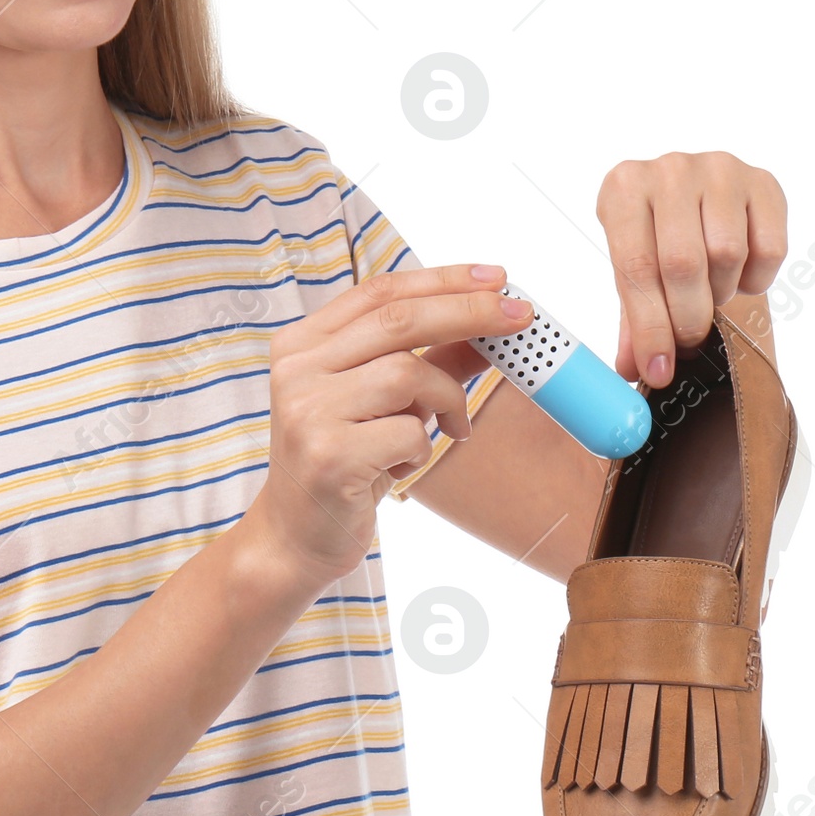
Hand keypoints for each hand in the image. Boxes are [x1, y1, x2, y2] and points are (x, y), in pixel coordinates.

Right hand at [243, 263, 533, 588]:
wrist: (294, 537)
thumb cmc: (342, 462)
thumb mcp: (382, 403)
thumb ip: (429, 360)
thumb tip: (491, 325)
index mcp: (302, 344)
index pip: (380, 292)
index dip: (443, 279)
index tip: (498, 279)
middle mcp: (296, 370)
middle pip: (398, 321)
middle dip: (469, 313)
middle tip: (520, 318)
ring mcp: (307, 412)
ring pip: (408, 375)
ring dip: (447, 400)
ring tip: (450, 427)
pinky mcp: (329, 456)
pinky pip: (409, 433)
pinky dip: (424, 448)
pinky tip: (404, 465)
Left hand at [596, 152, 787, 388]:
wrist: (694, 195)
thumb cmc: (655, 236)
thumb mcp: (633, 271)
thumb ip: (634, 319)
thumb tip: (636, 370)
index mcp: (624, 189)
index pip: (636, 268)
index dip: (650, 327)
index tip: (660, 369)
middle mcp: (670, 170)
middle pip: (683, 263)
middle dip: (688, 317)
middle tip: (690, 338)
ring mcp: (719, 169)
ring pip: (728, 255)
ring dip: (721, 291)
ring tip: (710, 291)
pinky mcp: (763, 181)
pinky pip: (770, 248)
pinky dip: (756, 279)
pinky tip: (739, 274)